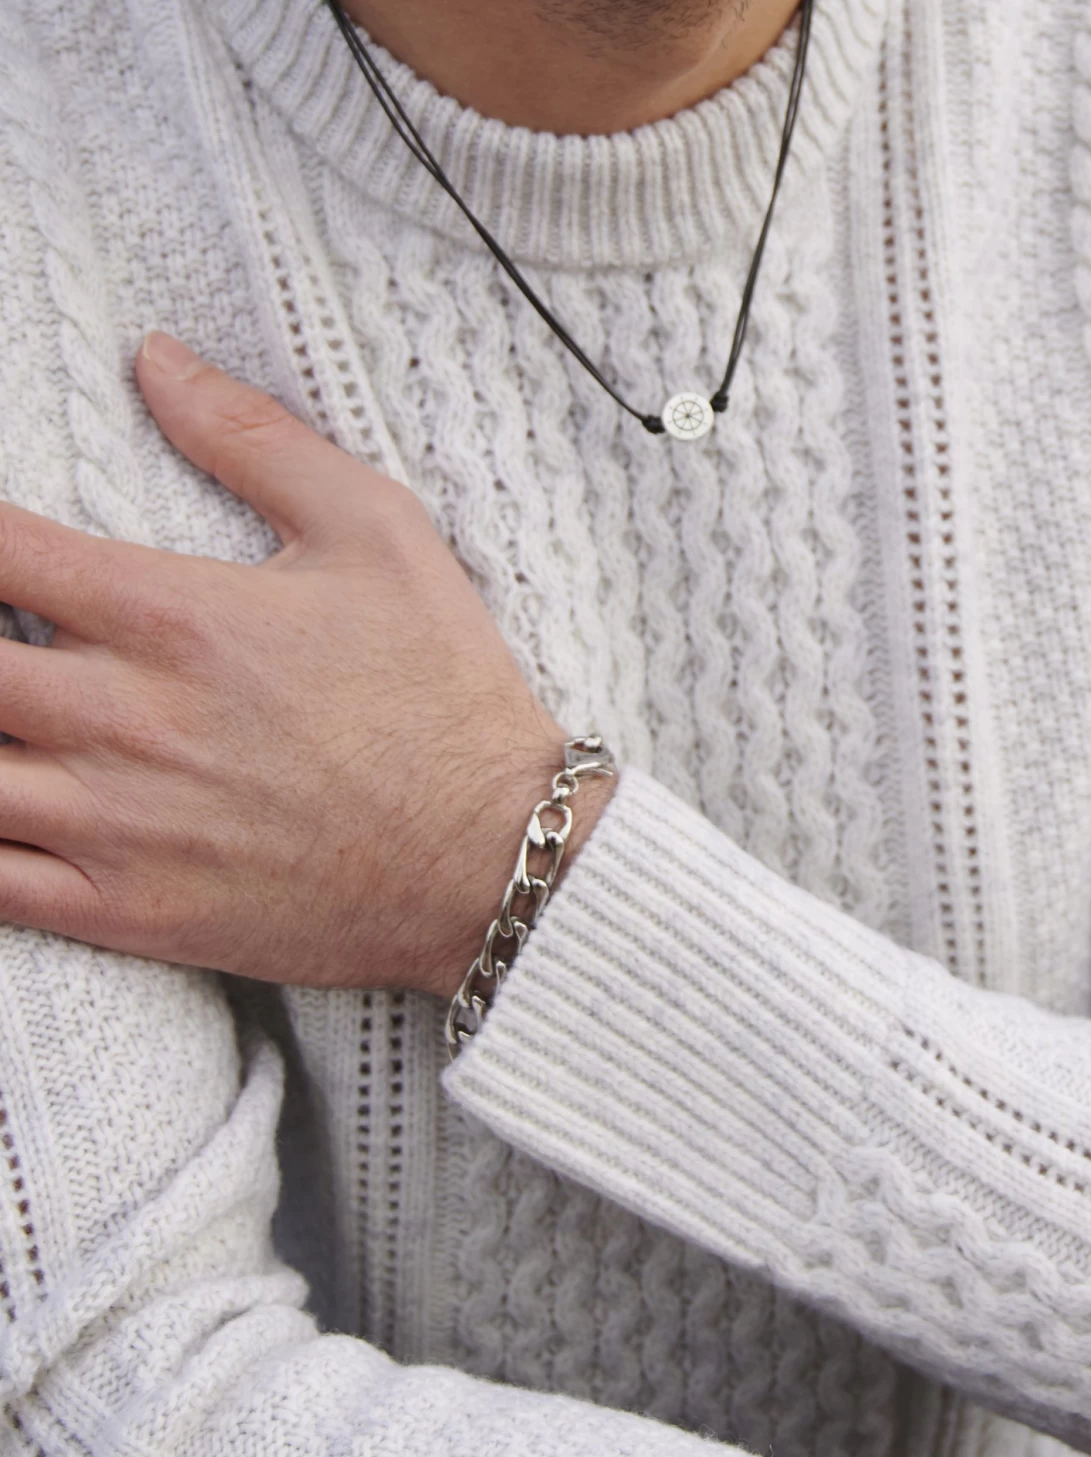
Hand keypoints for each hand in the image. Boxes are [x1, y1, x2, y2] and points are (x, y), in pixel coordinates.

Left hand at [0, 332, 610, 995]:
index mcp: (173, 617)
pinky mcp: (131, 912)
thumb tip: (160, 363)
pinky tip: (1, 807)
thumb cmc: (445, 699)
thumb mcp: (381, 534)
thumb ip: (258, 441)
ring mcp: (117, 823)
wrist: (494, 857)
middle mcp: (126, 718)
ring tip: (7, 712)